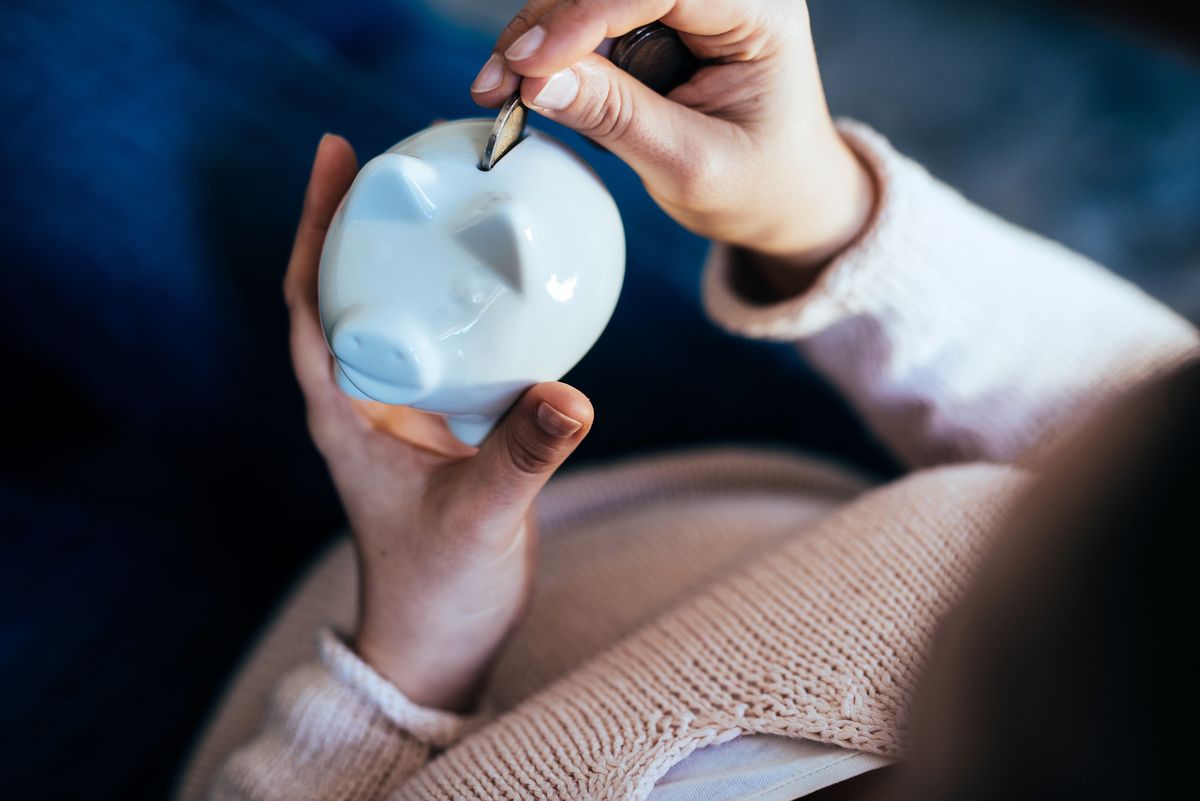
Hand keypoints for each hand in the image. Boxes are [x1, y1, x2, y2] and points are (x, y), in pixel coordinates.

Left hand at [285, 135, 593, 710]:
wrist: (439, 644)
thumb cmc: (436, 591)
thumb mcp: (479, 520)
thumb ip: (523, 457)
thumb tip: (572, 394)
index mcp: (346, 412)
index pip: (311, 301)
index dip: (315, 226)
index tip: (337, 156)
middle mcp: (368, 401)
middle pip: (350, 290)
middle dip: (365, 221)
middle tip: (403, 156)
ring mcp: (405, 413)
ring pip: (399, 315)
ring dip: (411, 258)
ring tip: (448, 200)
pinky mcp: (445, 428)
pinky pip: (449, 347)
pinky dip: (465, 307)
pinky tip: (504, 286)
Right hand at [470, 0, 875, 290]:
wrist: (782, 194)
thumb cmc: (759, 184)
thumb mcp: (690, 166)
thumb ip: (619, 118)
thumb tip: (538, 81)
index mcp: (761, 12)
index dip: (586, 16)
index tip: (529, 63)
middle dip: (550, 21)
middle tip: (499, 82)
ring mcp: (690, 0)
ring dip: (541, 32)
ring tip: (503, 90)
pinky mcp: (658, 15)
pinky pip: (591, 13)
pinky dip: (551, 45)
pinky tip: (525, 81)